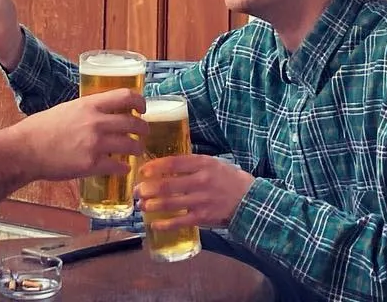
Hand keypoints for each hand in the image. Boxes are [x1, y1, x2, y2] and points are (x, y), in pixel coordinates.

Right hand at [8, 89, 143, 183]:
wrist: (27, 149)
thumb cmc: (43, 127)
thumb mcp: (69, 108)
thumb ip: (88, 110)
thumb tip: (104, 113)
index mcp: (90, 104)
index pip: (125, 96)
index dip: (139, 102)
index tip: (143, 108)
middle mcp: (96, 122)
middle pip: (134, 123)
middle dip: (144, 129)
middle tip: (144, 133)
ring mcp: (95, 144)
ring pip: (131, 145)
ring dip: (137, 149)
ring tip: (136, 151)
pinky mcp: (92, 165)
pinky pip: (118, 166)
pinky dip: (124, 168)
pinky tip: (123, 169)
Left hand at [137, 154, 254, 230]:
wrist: (249, 200)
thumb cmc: (228, 178)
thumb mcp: (212, 163)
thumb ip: (191, 163)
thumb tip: (166, 164)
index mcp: (202, 163)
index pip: (174, 163)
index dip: (155, 167)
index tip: (142, 171)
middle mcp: (201, 181)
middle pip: (168, 185)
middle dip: (148, 188)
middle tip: (136, 191)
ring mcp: (202, 200)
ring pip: (171, 203)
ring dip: (153, 205)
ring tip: (141, 206)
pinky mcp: (204, 217)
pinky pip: (181, 221)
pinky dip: (166, 224)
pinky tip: (155, 224)